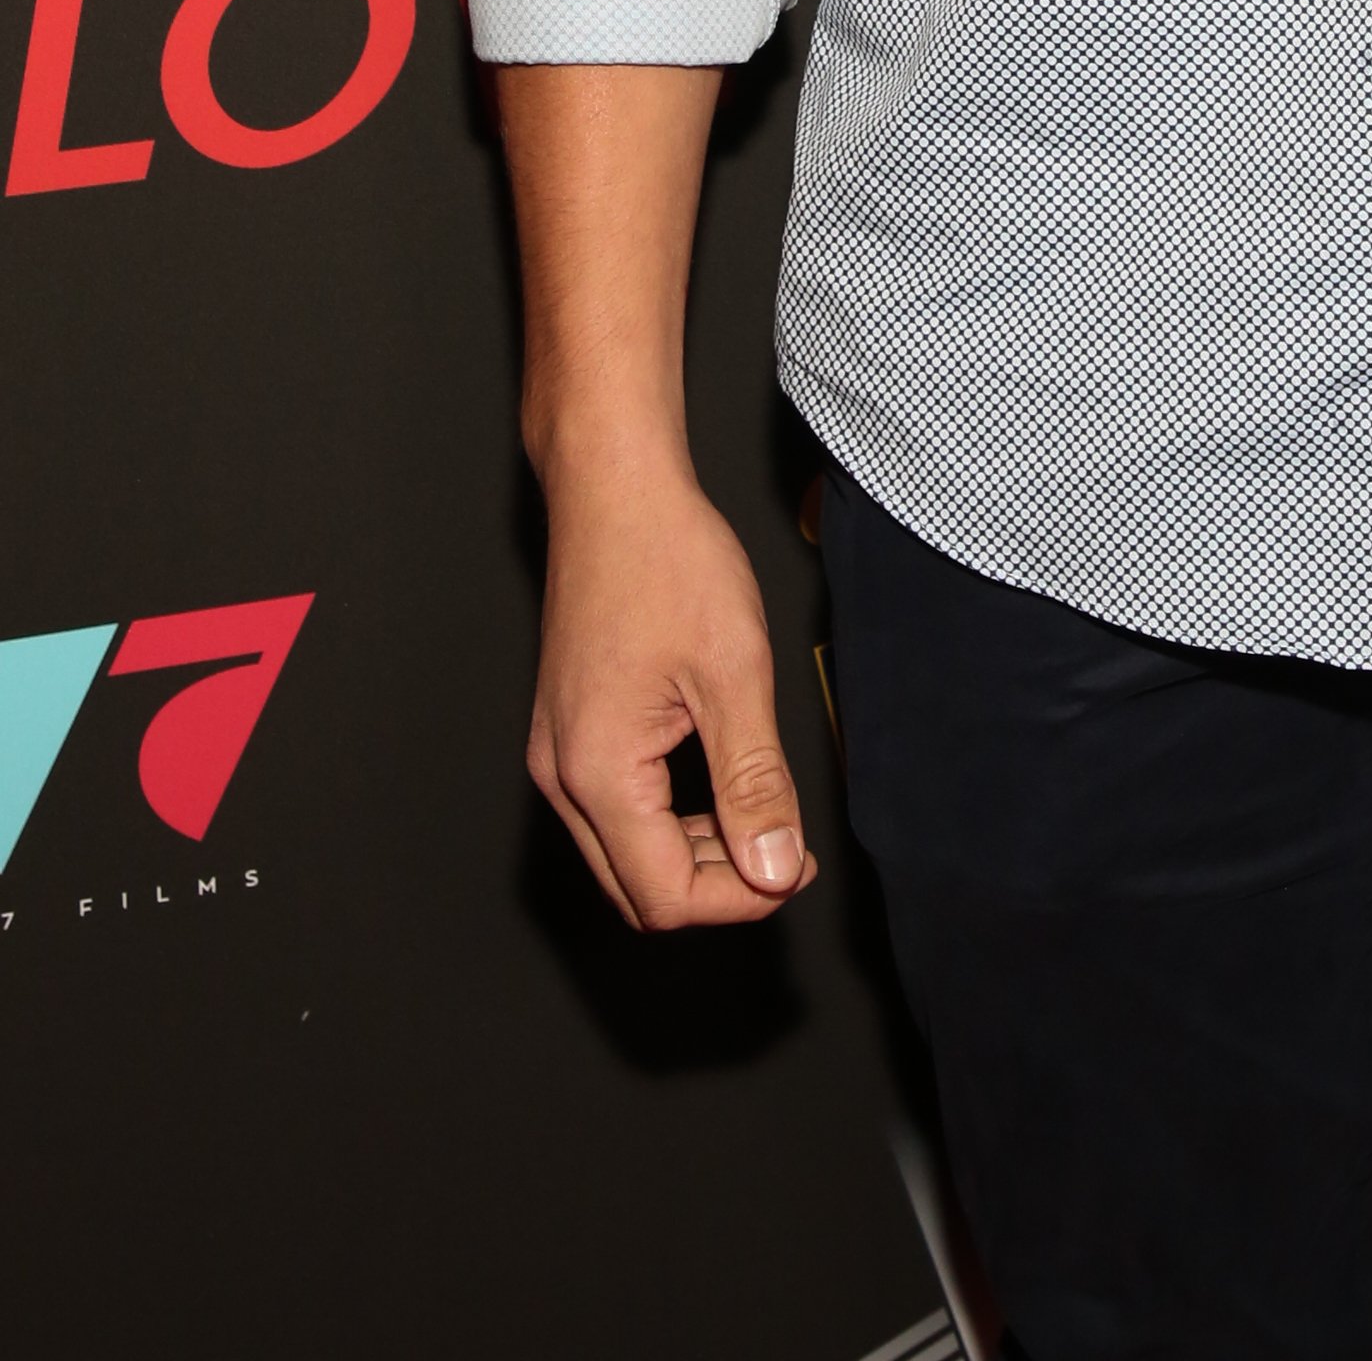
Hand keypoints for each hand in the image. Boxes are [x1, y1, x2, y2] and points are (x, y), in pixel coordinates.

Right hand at [528, 450, 819, 929]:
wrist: (615, 490)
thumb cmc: (668, 560)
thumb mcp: (734, 673)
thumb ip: (754, 782)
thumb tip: (776, 869)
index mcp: (596, 771)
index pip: (665, 896)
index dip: (741, 897)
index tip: (798, 865)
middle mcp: (560, 774)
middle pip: (638, 890)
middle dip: (719, 885)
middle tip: (788, 848)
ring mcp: (557, 753)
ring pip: (625, 856)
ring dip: (697, 854)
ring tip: (763, 813)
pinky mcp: (567, 731)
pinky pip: (615, 811)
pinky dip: (671, 817)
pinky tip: (720, 782)